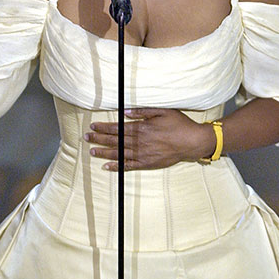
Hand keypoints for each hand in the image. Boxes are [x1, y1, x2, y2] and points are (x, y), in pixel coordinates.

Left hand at [83, 108, 214, 170]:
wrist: (192, 142)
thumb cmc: (179, 124)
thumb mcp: (162, 111)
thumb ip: (142, 112)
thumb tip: (125, 112)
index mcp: (142, 128)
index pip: (117, 128)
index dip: (103, 127)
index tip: (93, 126)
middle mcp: (140, 142)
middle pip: (115, 141)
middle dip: (99, 139)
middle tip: (86, 138)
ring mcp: (143, 154)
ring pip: (119, 154)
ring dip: (104, 152)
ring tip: (92, 151)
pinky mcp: (148, 163)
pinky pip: (129, 166)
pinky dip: (117, 166)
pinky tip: (107, 166)